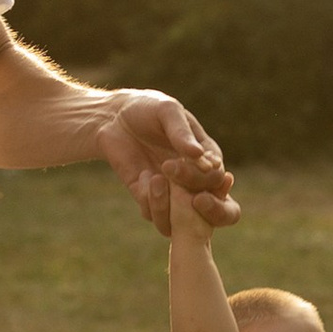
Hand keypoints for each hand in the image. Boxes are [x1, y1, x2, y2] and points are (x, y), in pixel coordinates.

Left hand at [98, 90, 235, 233]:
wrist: (113, 118)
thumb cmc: (148, 109)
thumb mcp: (167, 111)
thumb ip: (182, 132)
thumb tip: (199, 154)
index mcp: (208, 158)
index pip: (218, 180)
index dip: (208, 182)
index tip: (190, 167)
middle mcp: (194, 180)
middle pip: (211, 210)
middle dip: (196, 204)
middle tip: (175, 183)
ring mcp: (171, 193)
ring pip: (181, 222)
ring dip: (168, 206)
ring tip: (154, 178)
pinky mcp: (148, 199)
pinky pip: (153, 215)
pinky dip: (149, 201)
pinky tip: (142, 176)